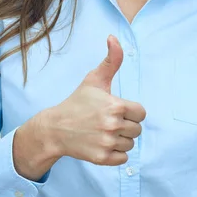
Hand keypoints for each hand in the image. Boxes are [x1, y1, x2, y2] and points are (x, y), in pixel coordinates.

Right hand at [46, 36, 145, 165]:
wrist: (55, 128)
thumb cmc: (77, 102)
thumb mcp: (94, 79)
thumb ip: (111, 60)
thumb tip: (113, 37)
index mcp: (115, 105)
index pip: (141, 113)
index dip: (131, 111)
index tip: (116, 109)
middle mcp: (112, 125)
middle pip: (137, 129)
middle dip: (126, 125)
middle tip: (107, 121)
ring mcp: (107, 143)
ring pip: (130, 144)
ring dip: (121, 139)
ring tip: (104, 132)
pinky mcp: (102, 158)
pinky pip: (123, 158)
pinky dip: (116, 153)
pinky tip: (102, 143)